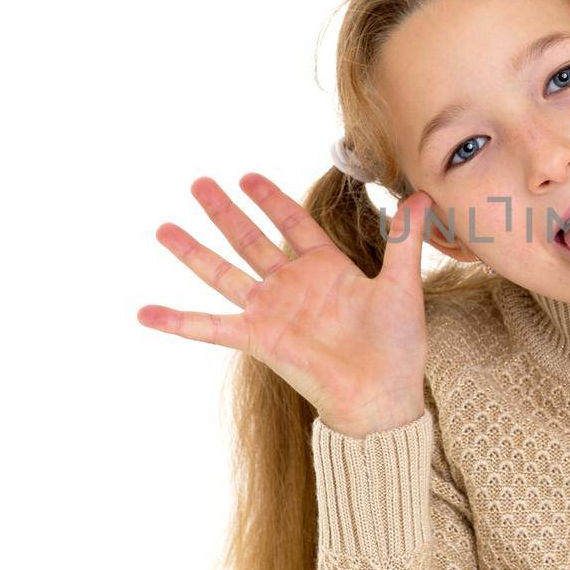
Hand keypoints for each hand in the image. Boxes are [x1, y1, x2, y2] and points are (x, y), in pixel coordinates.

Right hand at [138, 174, 434, 437]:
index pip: (293, 223)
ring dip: (194, 251)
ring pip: (224, 272)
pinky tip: (146, 312)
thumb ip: (405, 239)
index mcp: (326, 268)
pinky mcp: (259, 339)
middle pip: (250, 239)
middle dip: (225, 212)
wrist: (383, 395)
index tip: (248, 175)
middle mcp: (293, 286)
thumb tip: (423, 195)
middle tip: (199, 183)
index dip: (271, 199)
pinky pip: (211, 327)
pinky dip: (178, 320)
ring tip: (164, 228)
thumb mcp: (404, 285)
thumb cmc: (398, 346)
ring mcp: (272, 311)